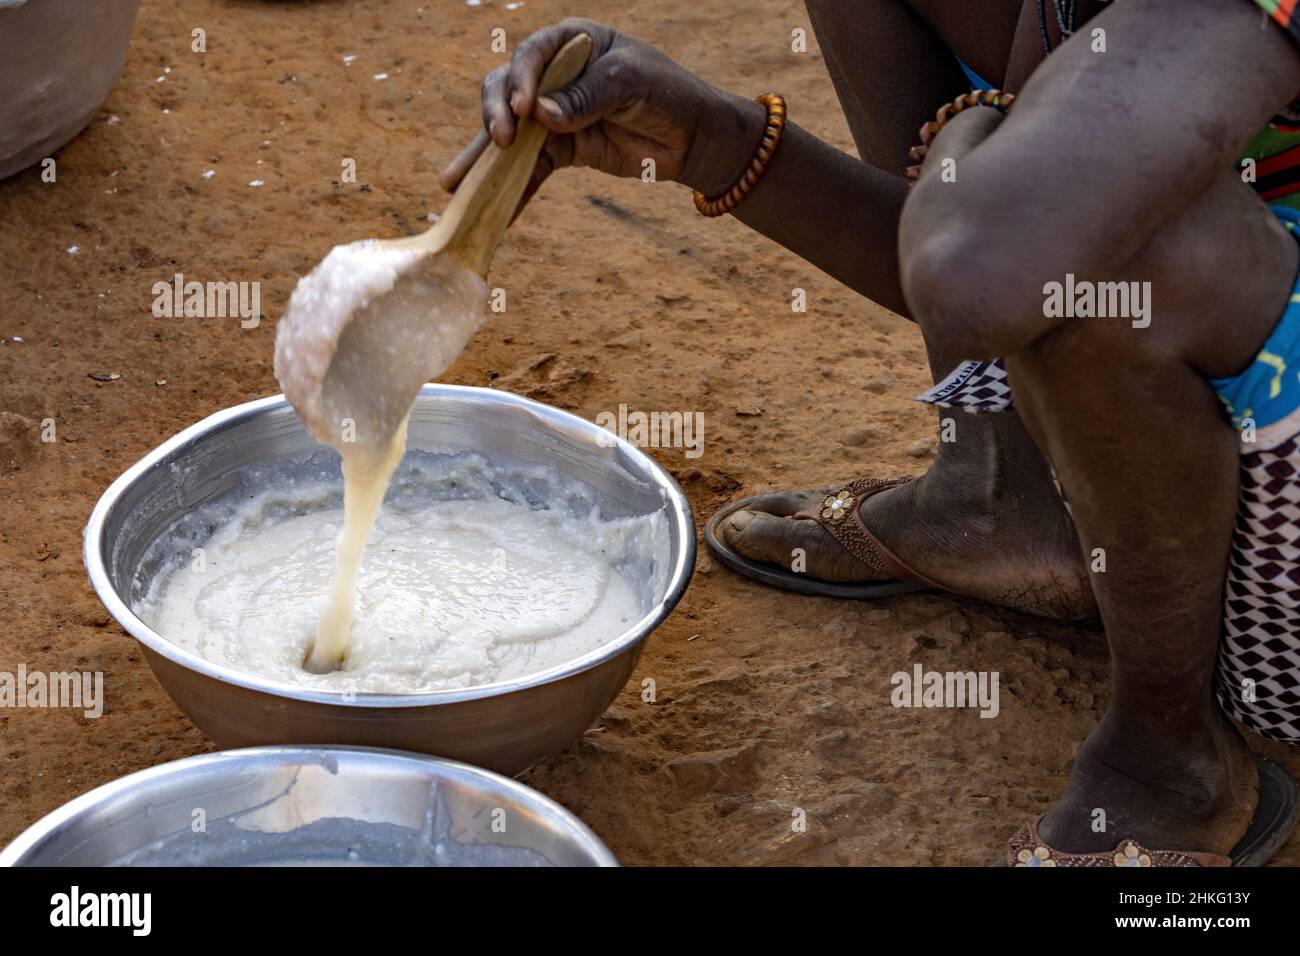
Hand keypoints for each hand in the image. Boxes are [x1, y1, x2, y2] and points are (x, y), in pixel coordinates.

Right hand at [441, 18, 750, 210]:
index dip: (521, 81)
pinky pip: (530, 169)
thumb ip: (586, 97)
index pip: (532, 56)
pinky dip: (515, 190)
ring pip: (510, 135)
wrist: (693, 138)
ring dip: (484, 161)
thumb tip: (541, 117)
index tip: (523, 109)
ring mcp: (553, 115)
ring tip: (455, 186)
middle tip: (497, 142)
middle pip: (506, 92)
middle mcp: (553, 76)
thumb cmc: (667, 94)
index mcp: (571, 43)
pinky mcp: (561, 150)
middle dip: (495, 117)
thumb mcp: (631, 84)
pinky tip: (495, 212)